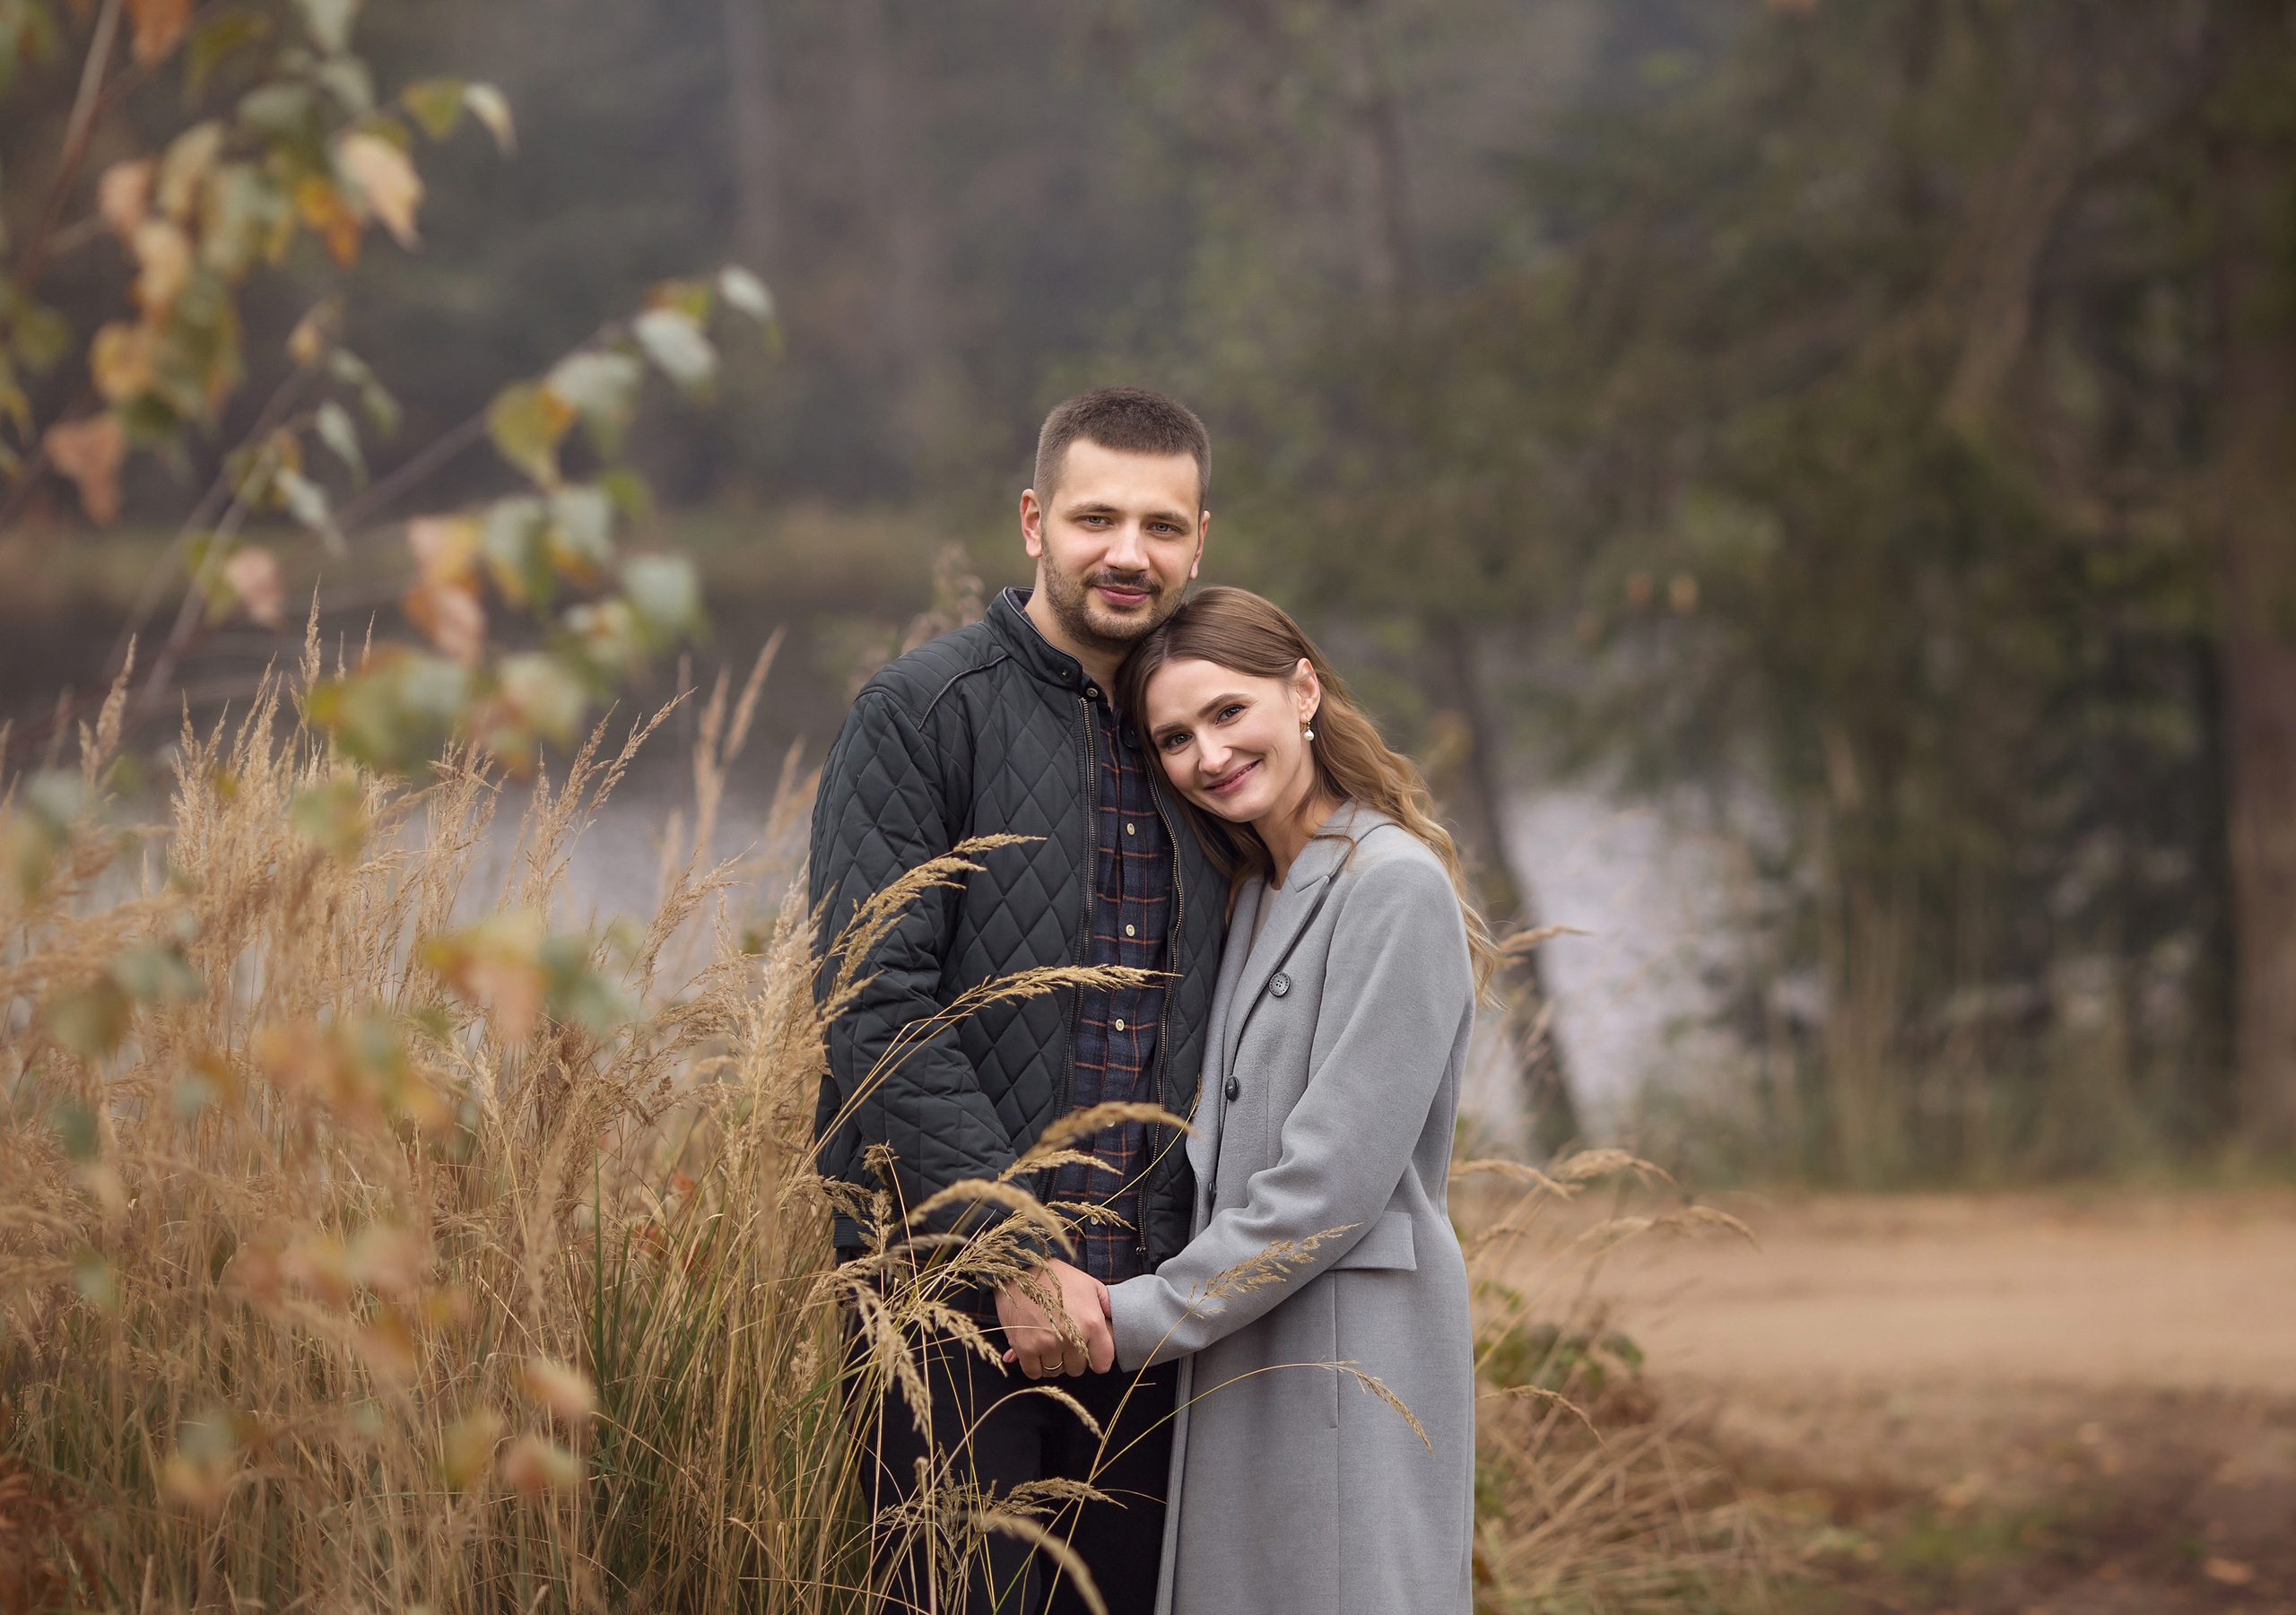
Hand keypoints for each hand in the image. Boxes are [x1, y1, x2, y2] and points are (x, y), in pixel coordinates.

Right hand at [996, 1258, 1113, 1378]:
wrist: (1020, 1271)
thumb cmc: (1057, 1277)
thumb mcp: (1090, 1285)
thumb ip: (1107, 1306)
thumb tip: (1116, 1322)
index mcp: (1092, 1323)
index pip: (1103, 1363)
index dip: (1096, 1358)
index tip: (1089, 1351)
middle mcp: (1071, 1337)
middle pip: (1077, 1369)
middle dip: (1073, 1358)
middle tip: (1065, 1340)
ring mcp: (1047, 1344)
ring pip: (1056, 1371)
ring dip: (1054, 1361)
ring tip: (1049, 1342)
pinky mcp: (1025, 1347)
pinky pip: (1034, 1372)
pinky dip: (1035, 1366)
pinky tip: (1035, 1351)